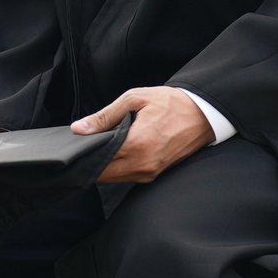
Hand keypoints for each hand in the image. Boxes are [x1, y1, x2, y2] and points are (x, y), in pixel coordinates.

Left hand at [74, 87, 212, 183]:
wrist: (203, 114)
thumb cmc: (170, 103)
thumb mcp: (135, 99)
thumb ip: (105, 116)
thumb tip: (79, 128)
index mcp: (136, 144)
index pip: (99, 159)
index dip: (83, 155)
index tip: (75, 147)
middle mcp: (143, 164)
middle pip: (103, 174)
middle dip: (91, 163)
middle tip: (84, 148)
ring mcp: (150, 172)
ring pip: (115, 178)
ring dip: (104, 168)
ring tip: (99, 149)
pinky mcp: (155, 174)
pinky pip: (128, 177)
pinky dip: (117, 169)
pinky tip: (114, 155)